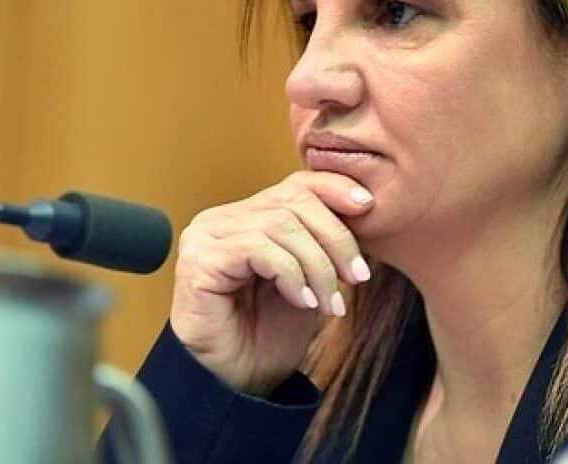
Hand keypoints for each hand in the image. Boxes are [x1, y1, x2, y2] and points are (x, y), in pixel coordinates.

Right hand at [170, 171, 373, 395]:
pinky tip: (303, 302)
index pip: (295, 184)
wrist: (241, 382)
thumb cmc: (271, 333)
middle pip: (293, 201)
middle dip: (335, 238)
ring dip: (318, 266)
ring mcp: (205, 238)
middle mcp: (221, 220)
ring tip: (330, 302)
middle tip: (358, 277)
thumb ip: (322, 241)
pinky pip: (259, 248)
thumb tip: (363, 204)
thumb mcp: (310, 278)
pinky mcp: (198, 262)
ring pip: (281, 225)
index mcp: (246, 217)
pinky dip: (292, 275)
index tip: (368, 207)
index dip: (334, 188)